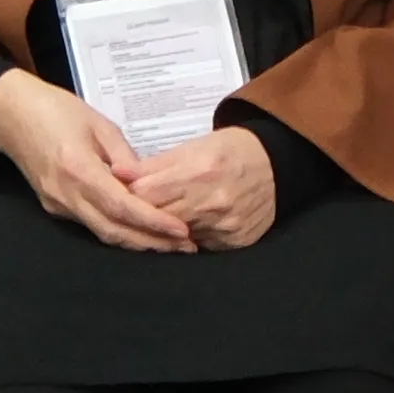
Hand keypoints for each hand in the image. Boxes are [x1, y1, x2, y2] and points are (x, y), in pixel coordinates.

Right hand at [0, 73, 195, 251]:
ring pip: (102, 233)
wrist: (9, 113)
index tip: (181, 231)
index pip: (122, 206)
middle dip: (151, 243)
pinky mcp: (54, 206)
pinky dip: (117, 231)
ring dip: (136, 242)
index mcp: (79, 170)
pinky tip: (138, 231)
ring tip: (168, 245)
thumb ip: (124, 156)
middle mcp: (67, 194)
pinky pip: (90, 225)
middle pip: (114, 230)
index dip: (153, 223)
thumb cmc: (55, 109)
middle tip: (186, 248)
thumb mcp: (99, 124)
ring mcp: (58, 204)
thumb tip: (147, 184)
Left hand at [123, 122, 280, 250]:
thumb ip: (153, 164)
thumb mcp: (193, 146)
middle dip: (144, 215)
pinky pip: (200, 246)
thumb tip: (116, 171)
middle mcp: (212, 201)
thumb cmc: (230, 150)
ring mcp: (225, 225)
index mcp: (198, 171)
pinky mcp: (234, 242)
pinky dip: (191, 238)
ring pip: (177, 237)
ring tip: (164, 217)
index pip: (146, 194)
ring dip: (165, 229)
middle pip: (159, 219)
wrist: (277, 165)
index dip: (129, 194)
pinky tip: (189, 227)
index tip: (123, 193)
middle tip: (138, 209)